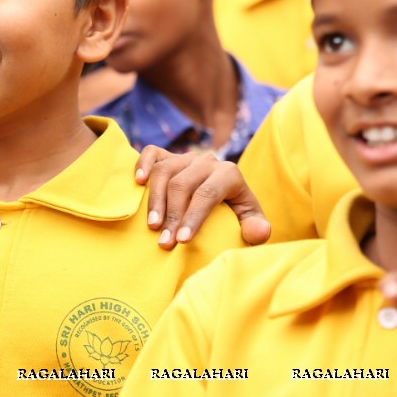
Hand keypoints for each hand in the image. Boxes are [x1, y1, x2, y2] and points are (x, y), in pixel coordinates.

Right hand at [135, 145, 270, 249]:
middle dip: (172, 215)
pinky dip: (143, 164)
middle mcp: (206, 161)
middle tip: (165, 243)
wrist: (224, 195)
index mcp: (229, 173)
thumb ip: (257, 228)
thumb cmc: (236, 214)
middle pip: (182, 184)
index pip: (208, 193)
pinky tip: (138, 183)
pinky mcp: (168, 155)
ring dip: (155, 200)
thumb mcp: (250, 221)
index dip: (193, 217)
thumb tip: (259, 232)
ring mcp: (185, 157)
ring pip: (164, 171)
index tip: (181, 241)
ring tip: (152, 226)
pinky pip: (152, 153)